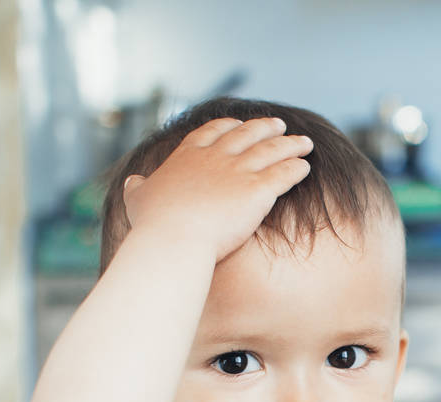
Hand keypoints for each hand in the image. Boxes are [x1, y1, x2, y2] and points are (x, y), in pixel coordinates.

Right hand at [122, 117, 313, 262]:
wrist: (174, 238)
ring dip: (291, 144)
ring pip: (272, 150)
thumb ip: (138, 187)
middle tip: (279, 125)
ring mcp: (238, 171)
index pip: (212, 132)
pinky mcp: (258, 189)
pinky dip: (296, 168)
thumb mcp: (138, 199)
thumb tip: (134, 182)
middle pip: (247, 135)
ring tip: (304, 142)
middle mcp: (216, 158)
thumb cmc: (154, 224)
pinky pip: (284, 174)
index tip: (239, 124)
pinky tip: (305, 167)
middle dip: (265, 128)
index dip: (229, 127)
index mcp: (188, 156)